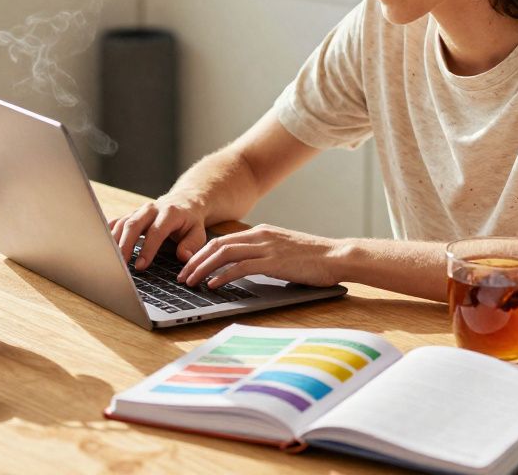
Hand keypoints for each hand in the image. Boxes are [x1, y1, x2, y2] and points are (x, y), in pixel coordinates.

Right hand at [110, 195, 208, 270]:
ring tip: (109, 260)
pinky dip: (108, 232)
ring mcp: (140, 210)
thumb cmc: (191, 222)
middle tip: (120, 264)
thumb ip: (192, 244)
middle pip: (133, 224)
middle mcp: (152, 209)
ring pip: (123, 223)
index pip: (156, 231)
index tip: (141, 266)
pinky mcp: (132, 214)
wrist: (185, 201)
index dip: (148, 249)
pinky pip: (117, 221)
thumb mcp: (199, 232)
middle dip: (125, 245)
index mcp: (170, 213)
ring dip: (114, 241)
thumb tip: (182, 257)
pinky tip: (102, 245)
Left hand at [176, 224, 344, 288]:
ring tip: (189, 281)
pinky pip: (240, 267)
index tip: (189, 266)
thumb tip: (246, 270)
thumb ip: (264, 256)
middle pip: (217, 245)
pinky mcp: (273, 261)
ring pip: (223, 254)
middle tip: (181, 276)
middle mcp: (260, 236)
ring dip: (202, 268)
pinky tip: (213, 285)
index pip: (222, 240)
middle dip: (195, 260)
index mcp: (261, 232)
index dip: (201, 253)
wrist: (337, 256)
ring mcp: (266, 247)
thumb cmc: (314, 259)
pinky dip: (223, 276)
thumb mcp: (283, 252)